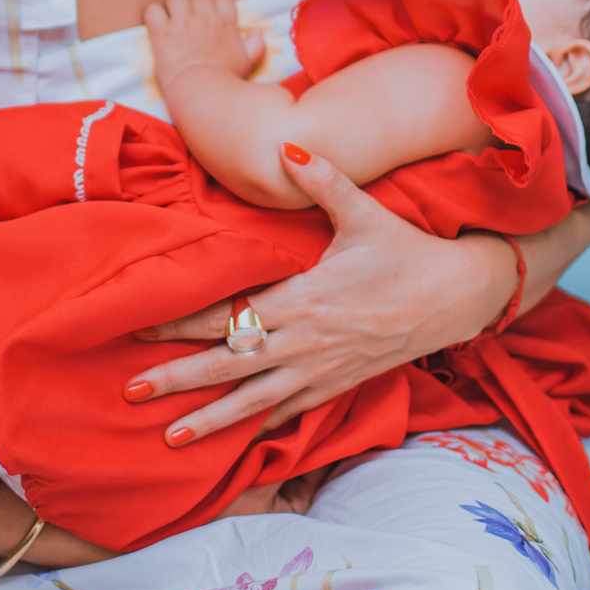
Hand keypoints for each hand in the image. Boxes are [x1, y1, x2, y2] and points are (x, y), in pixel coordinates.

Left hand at [125, 147, 518, 444]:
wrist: (459, 296)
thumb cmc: (407, 252)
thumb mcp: (365, 213)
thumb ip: (322, 180)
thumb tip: (287, 147)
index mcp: (304, 299)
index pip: (230, 314)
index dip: (181, 323)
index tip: (140, 329)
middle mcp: (307, 342)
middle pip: (229, 365)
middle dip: (177, 380)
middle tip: (130, 392)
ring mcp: (323, 370)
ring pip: (255, 401)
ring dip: (211, 420)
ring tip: (171, 437)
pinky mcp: (340, 385)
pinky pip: (293, 412)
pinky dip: (262, 426)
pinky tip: (236, 442)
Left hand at [143, 0, 265, 95]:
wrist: (203, 92)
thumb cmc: (227, 80)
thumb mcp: (248, 62)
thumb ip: (256, 45)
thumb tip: (257, 30)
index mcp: (225, 22)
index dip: (215, 7)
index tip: (211, 20)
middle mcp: (204, 17)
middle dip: (194, 7)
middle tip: (189, 25)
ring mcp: (182, 22)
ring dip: (173, 7)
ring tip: (171, 23)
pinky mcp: (162, 33)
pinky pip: (153, 10)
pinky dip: (153, 16)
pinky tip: (156, 28)